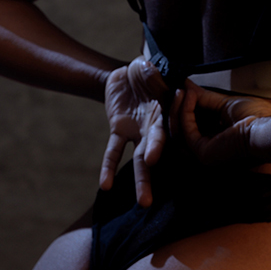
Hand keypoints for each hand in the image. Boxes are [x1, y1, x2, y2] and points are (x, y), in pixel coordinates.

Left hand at [100, 58, 168, 204]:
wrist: (130, 72)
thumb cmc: (148, 69)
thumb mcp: (150, 66)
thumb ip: (154, 73)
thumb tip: (157, 75)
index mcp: (165, 113)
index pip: (164, 131)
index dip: (159, 144)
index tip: (154, 157)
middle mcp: (153, 127)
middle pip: (152, 156)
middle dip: (148, 178)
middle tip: (148, 202)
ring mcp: (137, 132)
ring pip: (138, 160)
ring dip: (140, 181)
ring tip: (142, 203)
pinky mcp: (119, 131)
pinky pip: (114, 151)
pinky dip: (109, 167)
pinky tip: (105, 185)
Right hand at [172, 82, 270, 166]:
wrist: (269, 128)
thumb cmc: (256, 118)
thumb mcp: (224, 104)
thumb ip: (203, 98)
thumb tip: (186, 86)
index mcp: (214, 141)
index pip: (189, 125)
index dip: (181, 108)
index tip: (179, 89)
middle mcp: (206, 150)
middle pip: (179, 130)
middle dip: (173, 108)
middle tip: (173, 88)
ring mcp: (203, 155)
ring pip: (177, 131)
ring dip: (176, 108)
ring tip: (179, 90)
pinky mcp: (202, 153)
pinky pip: (184, 130)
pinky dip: (183, 111)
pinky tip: (187, 96)